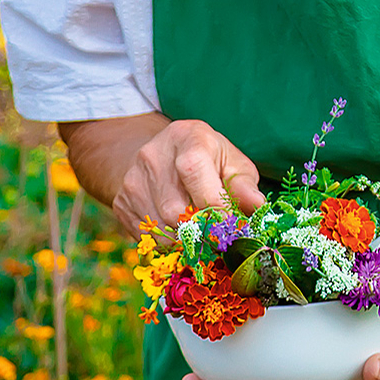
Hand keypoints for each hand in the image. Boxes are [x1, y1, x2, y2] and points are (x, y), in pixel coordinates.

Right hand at [108, 118, 265, 234]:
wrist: (162, 156)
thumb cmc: (208, 161)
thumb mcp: (231, 163)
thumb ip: (244, 185)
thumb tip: (257, 207)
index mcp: (186, 137)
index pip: (192, 170)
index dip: (212, 203)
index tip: (228, 224)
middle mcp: (153, 155)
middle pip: (174, 208)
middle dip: (200, 229)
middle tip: (217, 236)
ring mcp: (132, 179)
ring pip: (159, 227)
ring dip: (184, 240)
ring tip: (200, 232)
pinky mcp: (121, 202)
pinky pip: (145, 236)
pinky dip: (167, 242)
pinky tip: (179, 231)